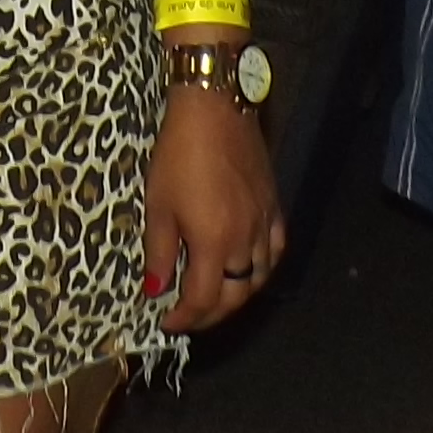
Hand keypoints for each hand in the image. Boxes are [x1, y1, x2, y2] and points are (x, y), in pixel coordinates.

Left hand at [142, 82, 283, 333]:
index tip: (167, 322)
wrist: (215, 109)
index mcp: (214, 244)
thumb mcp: (159, 205)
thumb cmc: (179, 154)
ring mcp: (265, 224)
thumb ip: (160, 253)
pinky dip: (262, 268)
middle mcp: (246, 242)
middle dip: (211, 315)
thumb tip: (156, 290)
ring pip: (259, 277)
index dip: (185, 319)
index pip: (204, 299)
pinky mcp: (274, 207)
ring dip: (237, 295)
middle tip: (189, 317)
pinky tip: (249, 267)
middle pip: (235, 295)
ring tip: (215, 297)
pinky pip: (276, 251)